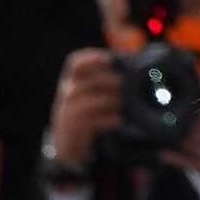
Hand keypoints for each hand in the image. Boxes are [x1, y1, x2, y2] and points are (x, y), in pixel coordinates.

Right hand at [46, 48, 124, 167]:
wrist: (67, 140)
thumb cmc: (84, 112)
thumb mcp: (88, 94)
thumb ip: (104, 82)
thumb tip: (131, 68)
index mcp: (72, 80)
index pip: (75, 64)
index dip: (90, 59)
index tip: (108, 59)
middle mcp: (68, 94)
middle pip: (83, 82)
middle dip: (104, 80)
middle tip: (122, 82)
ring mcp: (69, 112)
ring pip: (87, 103)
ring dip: (106, 100)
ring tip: (121, 102)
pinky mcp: (75, 128)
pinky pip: (90, 122)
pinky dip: (105, 120)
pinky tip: (118, 119)